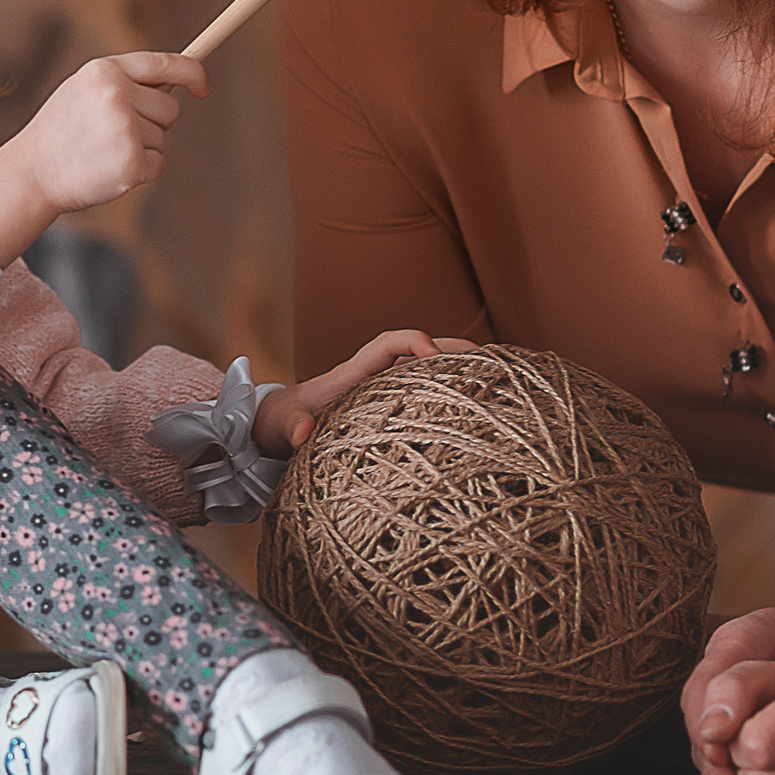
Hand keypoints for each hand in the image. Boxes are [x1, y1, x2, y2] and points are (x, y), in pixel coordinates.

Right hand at [0, 53, 206, 266]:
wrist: (32, 172)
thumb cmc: (62, 131)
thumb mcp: (85, 90)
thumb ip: (126, 82)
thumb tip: (178, 82)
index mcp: (105, 71)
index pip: (167, 64)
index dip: (192, 74)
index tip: (202, 88)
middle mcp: (117, 95)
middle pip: (170, 109)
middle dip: (153, 123)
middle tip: (116, 135)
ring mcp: (124, 129)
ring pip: (163, 138)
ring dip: (143, 149)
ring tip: (105, 152)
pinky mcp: (130, 162)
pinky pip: (158, 165)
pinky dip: (141, 171)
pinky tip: (111, 170)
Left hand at [249, 331, 475, 457]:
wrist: (276, 425)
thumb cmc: (281, 422)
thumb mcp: (282, 426)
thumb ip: (292, 427)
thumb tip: (303, 432)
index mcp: (351, 373)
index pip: (387, 345)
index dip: (411, 342)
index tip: (432, 353)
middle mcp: (373, 375)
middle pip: (419, 350)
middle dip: (453, 349)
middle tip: (491, 362)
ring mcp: (384, 388)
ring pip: (427, 370)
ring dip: (459, 370)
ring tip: (497, 380)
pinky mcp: (390, 405)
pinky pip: (425, 392)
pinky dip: (451, 393)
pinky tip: (477, 407)